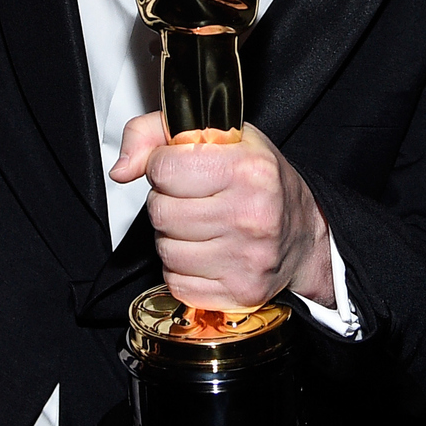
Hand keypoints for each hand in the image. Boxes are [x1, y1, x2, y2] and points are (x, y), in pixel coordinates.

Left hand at [111, 114, 333, 311]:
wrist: (304, 233)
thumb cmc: (260, 182)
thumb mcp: (221, 137)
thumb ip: (157, 132)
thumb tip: (122, 169)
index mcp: (248, 169)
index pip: (163, 168)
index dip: (164, 167)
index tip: (181, 170)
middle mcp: (251, 214)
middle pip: (160, 211)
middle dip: (168, 203)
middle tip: (195, 199)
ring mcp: (247, 258)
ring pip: (165, 250)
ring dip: (174, 238)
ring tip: (203, 226)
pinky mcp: (240, 292)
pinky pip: (177, 282)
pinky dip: (184, 270)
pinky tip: (208, 253)